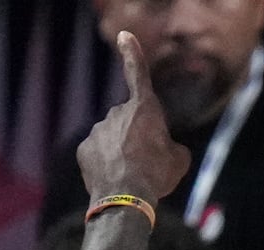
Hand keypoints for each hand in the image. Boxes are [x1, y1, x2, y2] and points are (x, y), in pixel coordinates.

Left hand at [79, 32, 190, 207]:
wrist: (125, 199)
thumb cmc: (156, 176)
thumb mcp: (179, 161)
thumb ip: (172, 146)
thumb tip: (167, 148)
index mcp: (144, 110)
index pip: (138, 75)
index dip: (132, 54)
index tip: (124, 36)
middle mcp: (117, 113)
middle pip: (129, 120)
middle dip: (137, 135)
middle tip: (147, 162)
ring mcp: (98, 130)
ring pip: (112, 137)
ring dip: (122, 151)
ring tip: (131, 175)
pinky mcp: (84, 148)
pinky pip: (98, 152)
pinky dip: (106, 163)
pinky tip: (114, 179)